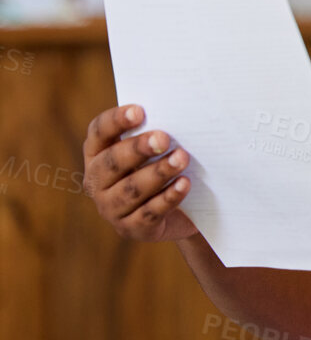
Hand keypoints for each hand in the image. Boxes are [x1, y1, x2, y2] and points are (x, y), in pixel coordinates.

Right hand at [82, 104, 197, 243]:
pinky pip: (149, 213)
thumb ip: (155, 134)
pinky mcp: (130, 228)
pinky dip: (168, 198)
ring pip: (131, 189)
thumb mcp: (155, 151)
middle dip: (138, 148)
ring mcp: (110, 207)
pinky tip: (184, 184)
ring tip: (182, 158)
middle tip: (164, 138)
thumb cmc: (163, 169)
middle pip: (112, 162)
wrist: (177, 215)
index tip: (140, 111)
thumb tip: (177, 113)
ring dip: (158, 173)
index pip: (99, 132)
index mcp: (97, 153)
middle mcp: (96, 181)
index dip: (116, 120)